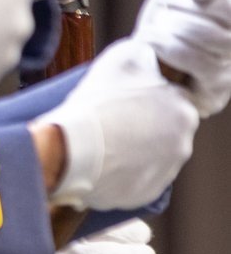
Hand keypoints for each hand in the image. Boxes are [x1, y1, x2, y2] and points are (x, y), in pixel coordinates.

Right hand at [39, 38, 200, 210]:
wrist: (69, 151)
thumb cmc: (95, 105)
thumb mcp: (123, 57)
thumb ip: (145, 57)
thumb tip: (148, 62)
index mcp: (184, 112)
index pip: (171, 102)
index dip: (145, 100)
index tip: (123, 102)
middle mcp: (182, 146)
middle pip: (162, 132)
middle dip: (141, 128)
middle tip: (110, 123)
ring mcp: (163, 174)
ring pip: (149, 159)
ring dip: (131, 152)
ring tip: (101, 145)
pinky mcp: (141, 196)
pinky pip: (133, 182)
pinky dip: (120, 175)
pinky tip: (99, 165)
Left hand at [134, 0, 230, 113]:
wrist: (136, 59)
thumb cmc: (165, 16)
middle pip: (229, 12)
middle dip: (192, 4)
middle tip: (168, 3)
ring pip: (217, 38)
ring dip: (178, 24)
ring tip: (156, 22)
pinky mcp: (216, 91)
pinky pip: (202, 63)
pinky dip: (171, 46)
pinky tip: (151, 41)